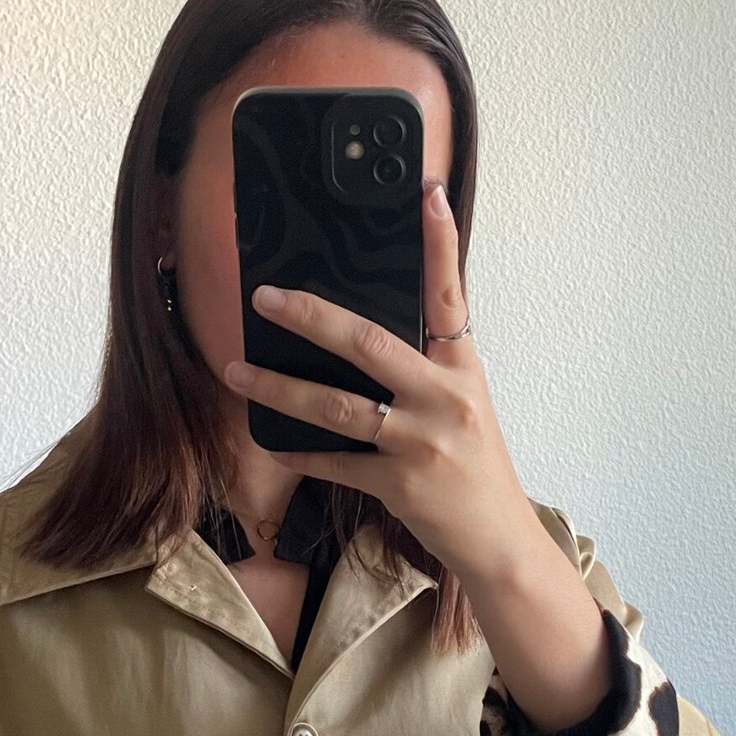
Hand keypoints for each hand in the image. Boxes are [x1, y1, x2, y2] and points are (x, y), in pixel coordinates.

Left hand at [221, 179, 540, 579]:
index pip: (451, 296)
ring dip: (280, 388)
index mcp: (464, 371)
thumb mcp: (465, 406)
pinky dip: (298, 452)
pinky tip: (270, 440)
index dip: (441, 245)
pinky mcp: (399, 485)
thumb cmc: (477, 469)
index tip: (428, 195)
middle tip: (266, 297)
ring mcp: (420, 443)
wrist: (498, 540)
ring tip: (237, 371)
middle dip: (312, 317)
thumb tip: (362, 336)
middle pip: (370, 344)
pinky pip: (335, 462)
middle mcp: (445, 399)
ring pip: (337, 405)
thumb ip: (426, 370)